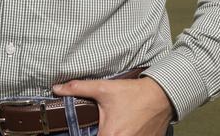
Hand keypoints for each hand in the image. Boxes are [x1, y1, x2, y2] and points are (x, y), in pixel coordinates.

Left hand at [52, 75, 172, 135]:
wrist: (162, 95)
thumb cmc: (134, 93)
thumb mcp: (105, 89)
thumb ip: (79, 88)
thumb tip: (57, 88)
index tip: (90, 131)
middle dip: (103, 134)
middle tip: (104, 126)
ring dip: (115, 134)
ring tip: (120, 125)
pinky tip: (128, 127)